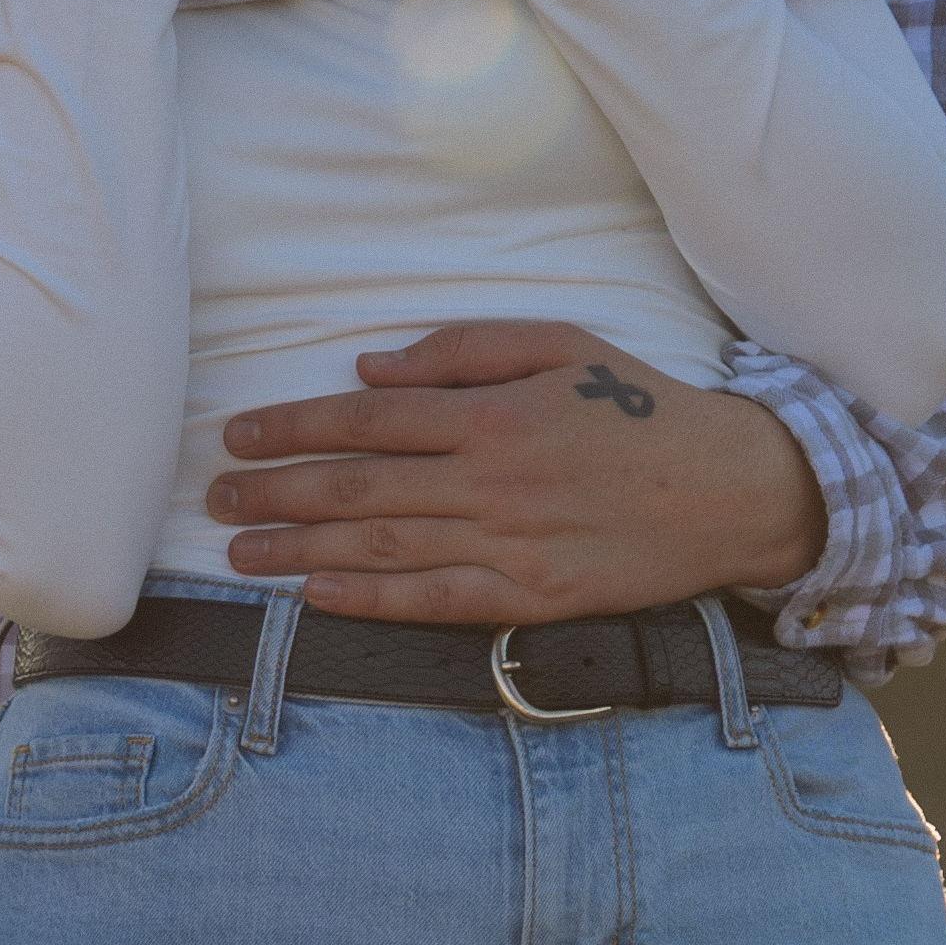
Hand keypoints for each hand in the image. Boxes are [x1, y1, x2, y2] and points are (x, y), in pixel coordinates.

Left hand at [211, 320, 833, 620]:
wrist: (729, 489)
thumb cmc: (640, 407)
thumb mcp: (560, 345)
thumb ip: (463, 350)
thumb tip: (371, 367)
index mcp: (493, 412)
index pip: (369, 419)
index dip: (296, 427)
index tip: (240, 436)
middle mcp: (491, 479)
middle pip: (360, 487)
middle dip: (278, 492)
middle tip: (217, 499)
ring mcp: (509, 543)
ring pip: (384, 547)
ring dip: (302, 550)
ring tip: (239, 551)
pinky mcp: (531, 594)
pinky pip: (434, 600)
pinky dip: (370, 599)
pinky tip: (316, 595)